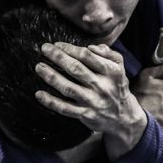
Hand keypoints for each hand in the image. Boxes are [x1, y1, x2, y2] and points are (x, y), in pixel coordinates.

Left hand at [35, 43, 147, 161]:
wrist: (124, 118)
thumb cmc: (116, 86)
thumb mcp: (119, 68)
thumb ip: (108, 53)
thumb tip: (91, 46)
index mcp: (111, 72)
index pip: (87, 56)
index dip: (70, 49)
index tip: (56, 44)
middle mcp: (102, 87)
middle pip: (76, 69)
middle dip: (58, 57)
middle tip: (44, 49)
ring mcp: (93, 102)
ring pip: (68, 88)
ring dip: (51, 77)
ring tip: (39, 67)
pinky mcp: (85, 115)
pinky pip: (65, 108)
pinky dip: (51, 102)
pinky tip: (39, 94)